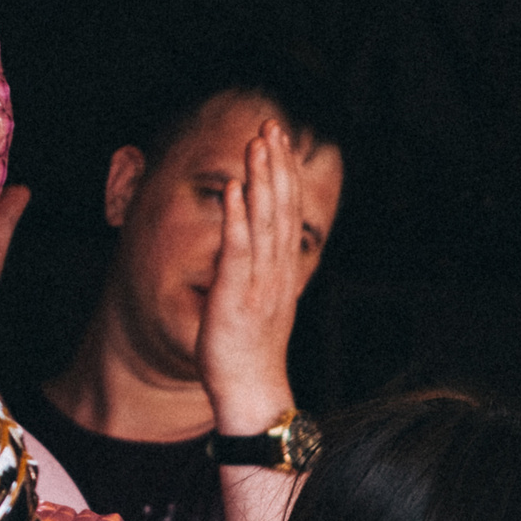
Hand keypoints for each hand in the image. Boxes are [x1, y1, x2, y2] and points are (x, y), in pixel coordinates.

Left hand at [195, 123, 305, 435]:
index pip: (286, 214)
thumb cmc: (249, 357)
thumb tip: (253, 251)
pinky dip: (237, 219)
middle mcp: (275, 273)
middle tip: (272, 125)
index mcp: (281, 274)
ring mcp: (258, 284)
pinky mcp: (236, 298)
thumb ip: (260, 276)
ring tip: (258, 143)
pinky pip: (238, 252)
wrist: (253, 395)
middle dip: (276, 165)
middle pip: (280, 209)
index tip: (279, 141)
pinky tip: (234, 190)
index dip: (283, 175)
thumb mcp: (261, 307)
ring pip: (264, 222)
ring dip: (261, 181)